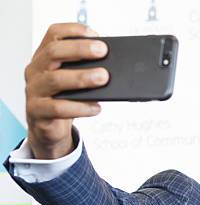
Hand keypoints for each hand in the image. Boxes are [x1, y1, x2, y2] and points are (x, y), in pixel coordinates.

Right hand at [25, 23, 108, 158]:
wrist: (48, 128)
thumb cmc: (64, 99)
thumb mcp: (73, 80)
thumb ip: (86, 69)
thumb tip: (114, 67)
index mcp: (44, 57)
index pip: (54, 34)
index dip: (73, 30)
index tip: (95, 34)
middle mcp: (36, 70)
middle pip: (54, 53)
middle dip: (80, 49)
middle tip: (103, 51)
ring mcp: (34, 91)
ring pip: (55, 80)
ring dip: (82, 77)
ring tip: (103, 78)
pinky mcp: (38, 112)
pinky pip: (58, 108)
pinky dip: (80, 107)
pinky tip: (96, 107)